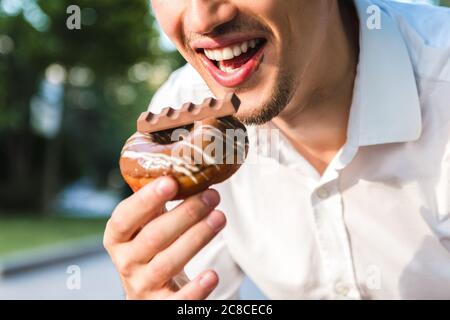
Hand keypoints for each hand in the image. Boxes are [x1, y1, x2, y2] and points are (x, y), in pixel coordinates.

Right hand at [103, 176, 225, 299]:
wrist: (149, 293)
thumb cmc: (152, 249)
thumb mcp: (145, 225)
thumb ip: (153, 202)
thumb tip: (182, 163)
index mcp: (118, 238)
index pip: (125, 217)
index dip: (146, 200)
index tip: (171, 181)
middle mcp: (126, 262)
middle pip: (154, 237)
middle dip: (186, 214)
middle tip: (212, 195)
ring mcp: (142, 286)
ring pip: (169, 262)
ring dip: (197, 238)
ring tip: (219, 218)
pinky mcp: (160, 305)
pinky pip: (178, 300)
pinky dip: (196, 288)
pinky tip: (212, 275)